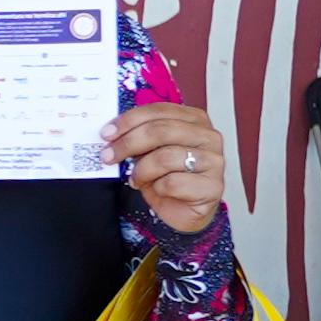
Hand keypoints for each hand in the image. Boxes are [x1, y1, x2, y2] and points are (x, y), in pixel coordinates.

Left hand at [105, 103, 227, 235]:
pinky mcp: (213, 187)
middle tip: (108, 156)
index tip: (106, 133)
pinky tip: (156, 190)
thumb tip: (111, 132)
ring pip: (165, 157)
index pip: (159, 110)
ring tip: (136, 179)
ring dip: (142, 170)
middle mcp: (208, 136)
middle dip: (128, 143)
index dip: (129, 120)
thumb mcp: (150, 151)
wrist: (184, 210)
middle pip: (161, 131)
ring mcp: (214, 161)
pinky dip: (156, 188)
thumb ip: (139, 136)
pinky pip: (173, 183)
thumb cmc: (167, 176)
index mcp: (194, 119)